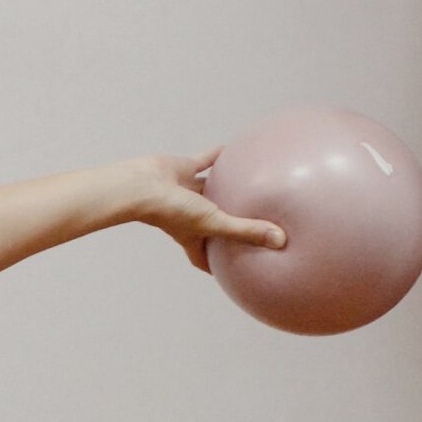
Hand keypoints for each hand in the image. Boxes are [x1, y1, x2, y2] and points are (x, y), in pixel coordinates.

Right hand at [128, 149, 287, 273]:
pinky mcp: (181, 169)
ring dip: (225, 190)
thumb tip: (282, 242)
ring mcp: (184, 192)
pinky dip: (217, 156)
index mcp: (191, 235)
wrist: (139, 186)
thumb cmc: (170, 211)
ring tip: (245, 188)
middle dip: (225, 226)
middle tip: (245, 227)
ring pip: (209, 192)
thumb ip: (246, 231)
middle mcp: (188, 216)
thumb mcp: (213, 223)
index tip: (229, 272)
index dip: (215, 266)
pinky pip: (204, 161)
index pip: (202, 258)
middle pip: (210, 225)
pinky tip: (233, 148)